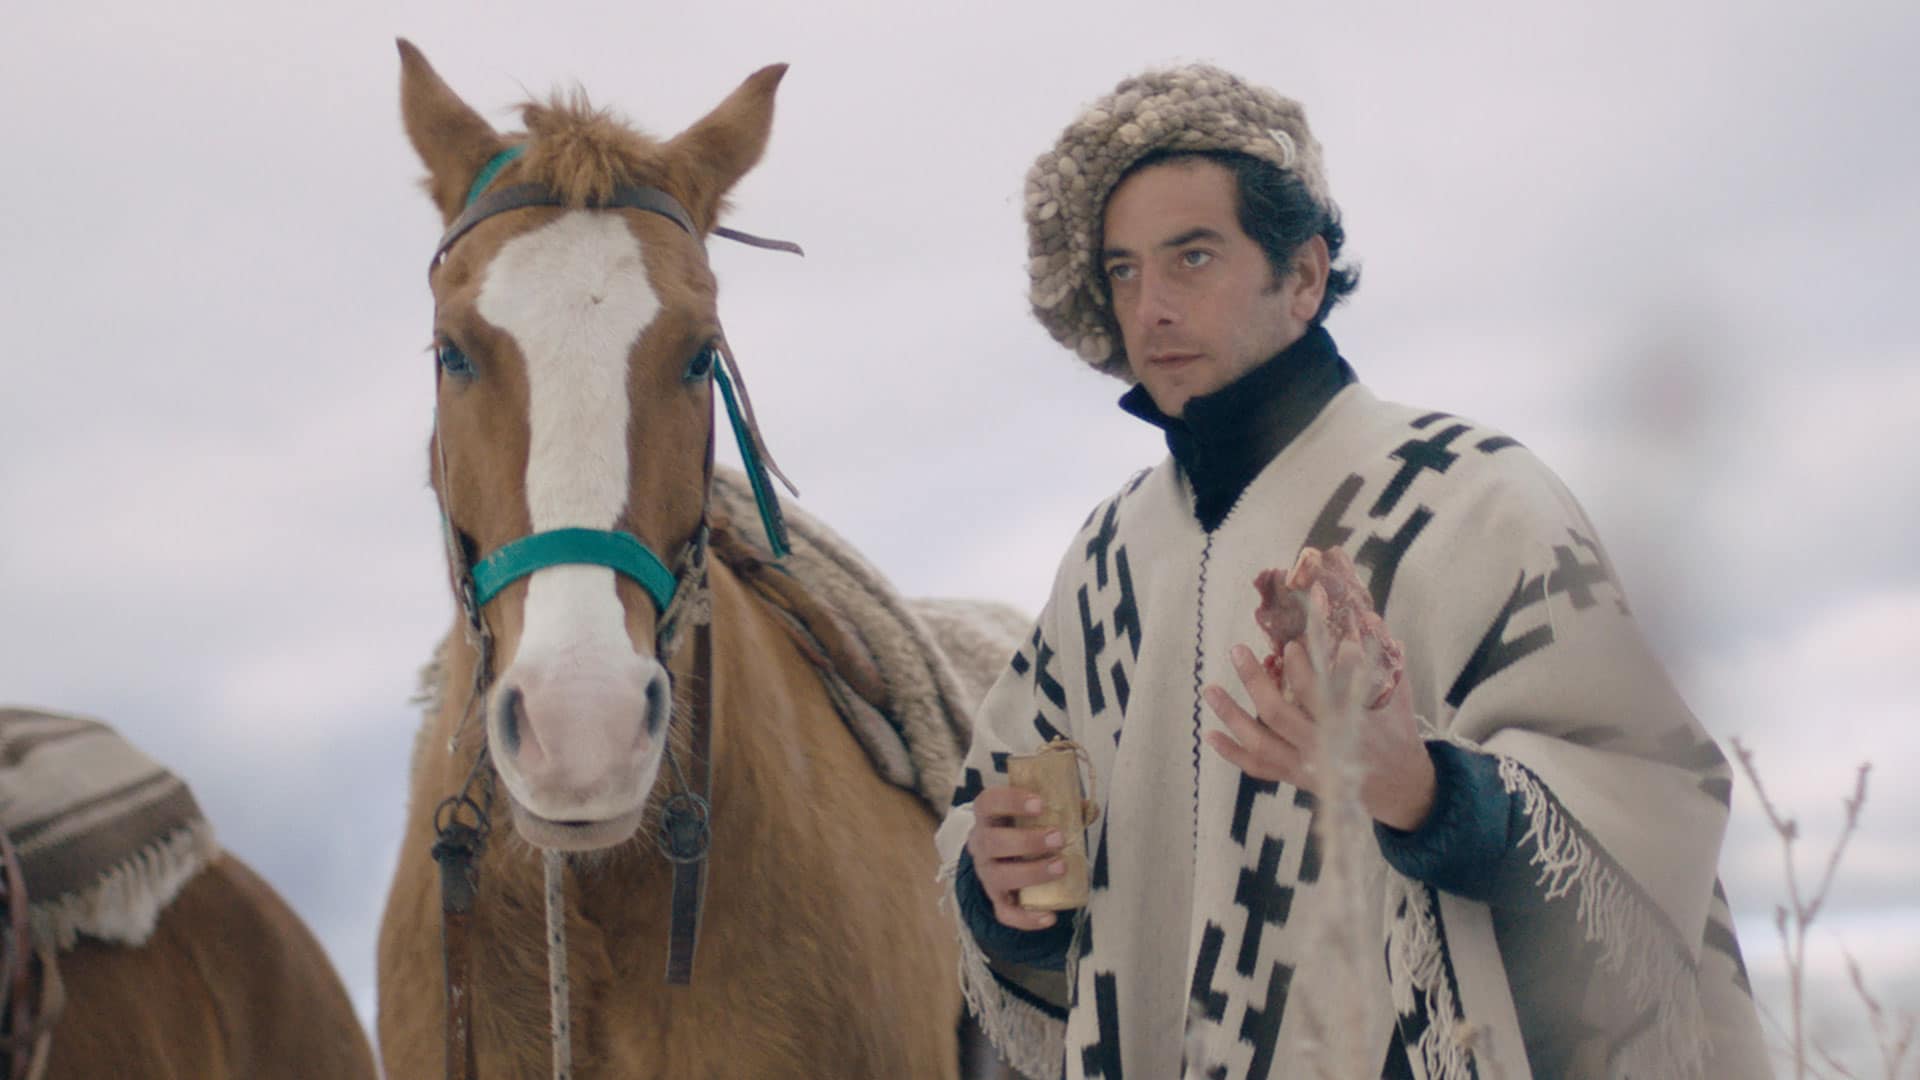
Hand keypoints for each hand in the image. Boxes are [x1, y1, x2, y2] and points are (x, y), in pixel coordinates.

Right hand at [964, 785, 1070, 929]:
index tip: (1040, 803)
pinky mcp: (996, 899)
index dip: (1011, 801)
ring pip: (999, 877)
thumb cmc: (1020, 827)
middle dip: (1026, 841)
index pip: (989, 803)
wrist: (999, 855)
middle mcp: (981, 845)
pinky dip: (1026, 918)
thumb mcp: (1032, 813)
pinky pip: (1005, 913)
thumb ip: (1061, 808)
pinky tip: (1049, 917)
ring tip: (1061, 867)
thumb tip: (1092, 808)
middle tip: (1058, 838)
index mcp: (988, 816)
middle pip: (992, 842)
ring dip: (1031, 873)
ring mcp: (987, 874)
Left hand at [1204, 639, 1434, 831]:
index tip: (1290, 645)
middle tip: (1237, 651)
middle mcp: (1322, 749)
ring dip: (1232, 715)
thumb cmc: (1397, 735)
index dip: (1299, 668)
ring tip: (1209, 689)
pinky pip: (1258, 768)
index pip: (1315, 694)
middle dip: (1254, 681)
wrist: (1400, 788)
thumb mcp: (1397, 698)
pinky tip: (1211, 735)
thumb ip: (1383, 660)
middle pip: (1276, 715)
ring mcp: (1305, 766)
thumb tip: (1367, 615)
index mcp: (1349, 727)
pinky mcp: (1295, 777)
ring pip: (1259, 743)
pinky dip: (1232, 753)